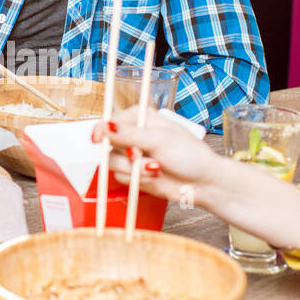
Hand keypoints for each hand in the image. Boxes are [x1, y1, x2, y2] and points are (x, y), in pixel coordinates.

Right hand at [92, 107, 225, 203]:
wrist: (202, 182)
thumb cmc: (189, 154)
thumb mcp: (159, 140)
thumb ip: (129, 134)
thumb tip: (104, 126)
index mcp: (140, 118)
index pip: (109, 122)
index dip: (101, 131)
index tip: (98, 139)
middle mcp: (133, 135)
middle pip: (108, 145)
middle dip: (126, 154)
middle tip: (139, 155)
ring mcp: (132, 155)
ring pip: (113, 164)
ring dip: (135, 169)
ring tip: (156, 167)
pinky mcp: (133, 174)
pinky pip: (121, 178)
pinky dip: (138, 179)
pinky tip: (155, 176)